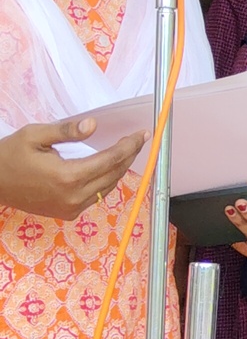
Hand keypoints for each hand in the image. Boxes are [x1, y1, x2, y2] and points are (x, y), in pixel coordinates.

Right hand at [0, 116, 145, 220]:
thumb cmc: (10, 156)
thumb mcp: (34, 136)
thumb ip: (66, 131)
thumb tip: (93, 125)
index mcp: (68, 176)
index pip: (110, 160)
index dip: (129, 146)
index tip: (142, 134)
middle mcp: (75, 196)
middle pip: (114, 174)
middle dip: (128, 155)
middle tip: (138, 140)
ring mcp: (72, 208)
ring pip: (108, 187)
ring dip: (118, 169)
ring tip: (126, 151)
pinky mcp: (68, 213)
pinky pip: (96, 196)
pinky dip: (105, 181)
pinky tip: (107, 168)